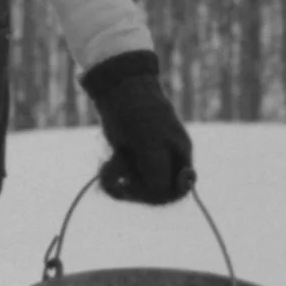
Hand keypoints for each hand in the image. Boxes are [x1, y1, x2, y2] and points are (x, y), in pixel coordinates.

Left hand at [81, 50, 194, 205]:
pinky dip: (111, 177)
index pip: (178, 191)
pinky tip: (104, 167)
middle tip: (121, 182)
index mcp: (180, 156)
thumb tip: (160, 194)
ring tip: (108, 166)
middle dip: (136, 190)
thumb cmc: (139, 112)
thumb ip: (158, 170)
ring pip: (135, 189)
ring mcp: (146, 160)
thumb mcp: (150, 141)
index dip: (161, 196)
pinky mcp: (128, 159)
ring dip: (119, 182)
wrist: (117, 89)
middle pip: (155, 194)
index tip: (142, 191)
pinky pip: (121, 180)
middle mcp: (166, 161)